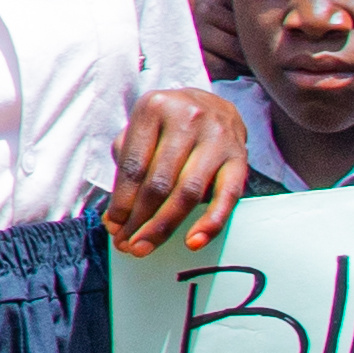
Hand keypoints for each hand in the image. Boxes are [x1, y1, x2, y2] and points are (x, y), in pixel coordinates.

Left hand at [99, 84, 246, 257]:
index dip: (122, 202)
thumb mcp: (141, 130)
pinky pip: (227, 196)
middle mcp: (188, 118)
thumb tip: (116, 219)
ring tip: (146, 247)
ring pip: (187, 192)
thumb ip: (126, 166)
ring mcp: (217, 137)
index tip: (114, 226)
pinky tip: (193, 242)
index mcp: (155, 108)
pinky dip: (210, 223)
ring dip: (164, 226)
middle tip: (127, 244)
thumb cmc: (168, 126)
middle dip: (139, 220)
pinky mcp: (239, 157)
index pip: (134, 165)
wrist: (214, 105)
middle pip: (159, 182)